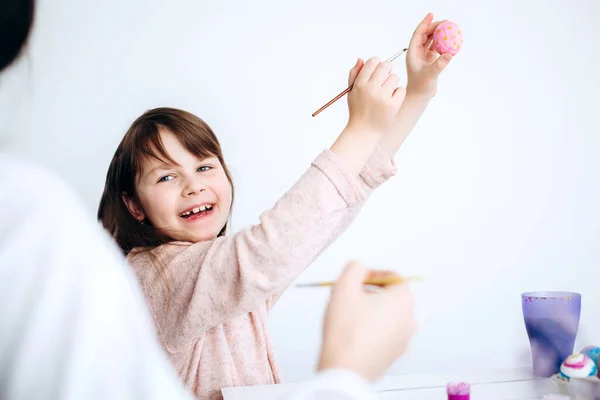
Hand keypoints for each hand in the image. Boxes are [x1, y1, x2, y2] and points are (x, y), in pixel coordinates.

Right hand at [317, 261, 416, 381]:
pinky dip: (370, 328)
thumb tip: (359, 268)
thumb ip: (354, 267)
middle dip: (369, 292)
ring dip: (369, 310)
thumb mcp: (344, 285)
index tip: (358, 278)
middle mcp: (409, 319)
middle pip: (390, 296)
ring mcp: (403, 339)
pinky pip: (384, 333)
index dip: (372, 273)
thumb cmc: (347, 331)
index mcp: (403, 300)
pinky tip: (352, 332)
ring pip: (387, 315)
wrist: (345, 369)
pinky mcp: (393, 354)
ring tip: (347, 315)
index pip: (393, 276)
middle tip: (349, 295)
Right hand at [346, 57, 405, 134]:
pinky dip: (398, 94)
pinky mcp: (393, 105)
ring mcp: (383, 97)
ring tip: (386, 93)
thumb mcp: (351, 92)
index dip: (377, 63)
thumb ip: (354, 74)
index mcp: (360, 84)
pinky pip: (401, 90)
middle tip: (385, 79)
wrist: (364, 132)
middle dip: (387, 69)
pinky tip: (391, 101)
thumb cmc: (358, 111)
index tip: (377, 70)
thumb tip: (361, 59)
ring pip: (395, 77)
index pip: (373, 61)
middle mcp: (371, 89)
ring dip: (392, 83)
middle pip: (386, 66)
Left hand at [406, 13, 452, 98]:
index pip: (418, 34)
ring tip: (450, 29)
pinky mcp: (430, 60)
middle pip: (425, 35)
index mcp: (413, 53)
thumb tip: (449, 54)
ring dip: (439, 34)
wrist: (420, 96)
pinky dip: (443, 43)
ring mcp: (424, 56)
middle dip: (435, 27)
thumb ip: (439, 65)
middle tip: (446, 22)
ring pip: (431, 40)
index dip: (424, 23)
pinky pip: (437, 48)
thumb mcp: (430, 75)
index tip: (431, 14)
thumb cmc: (420, 87)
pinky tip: (450, 41)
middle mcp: (417, 52)